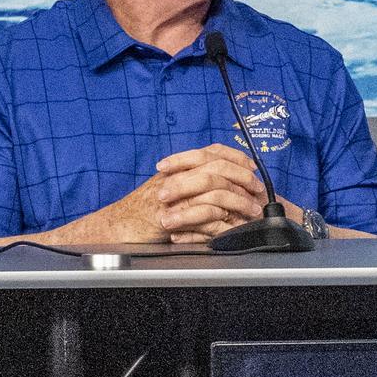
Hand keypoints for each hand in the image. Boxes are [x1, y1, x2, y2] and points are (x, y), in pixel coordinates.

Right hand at [93, 144, 268, 243]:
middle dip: (243, 178)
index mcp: (178, 167)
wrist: (118, 225)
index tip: (253, 167)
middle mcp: (175, 175)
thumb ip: (191, 181)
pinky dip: (221, 220)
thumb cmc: (144, 210)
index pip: (212, 151)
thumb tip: (223, 179)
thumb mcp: (170, 188)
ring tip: (250, 211)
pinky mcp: (169, 216)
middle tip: (258, 190)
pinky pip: (202, 214)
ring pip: (213, 189)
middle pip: (217, 167)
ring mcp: (172, 195)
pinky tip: (232, 225)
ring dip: (237, 200)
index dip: (236, 157)